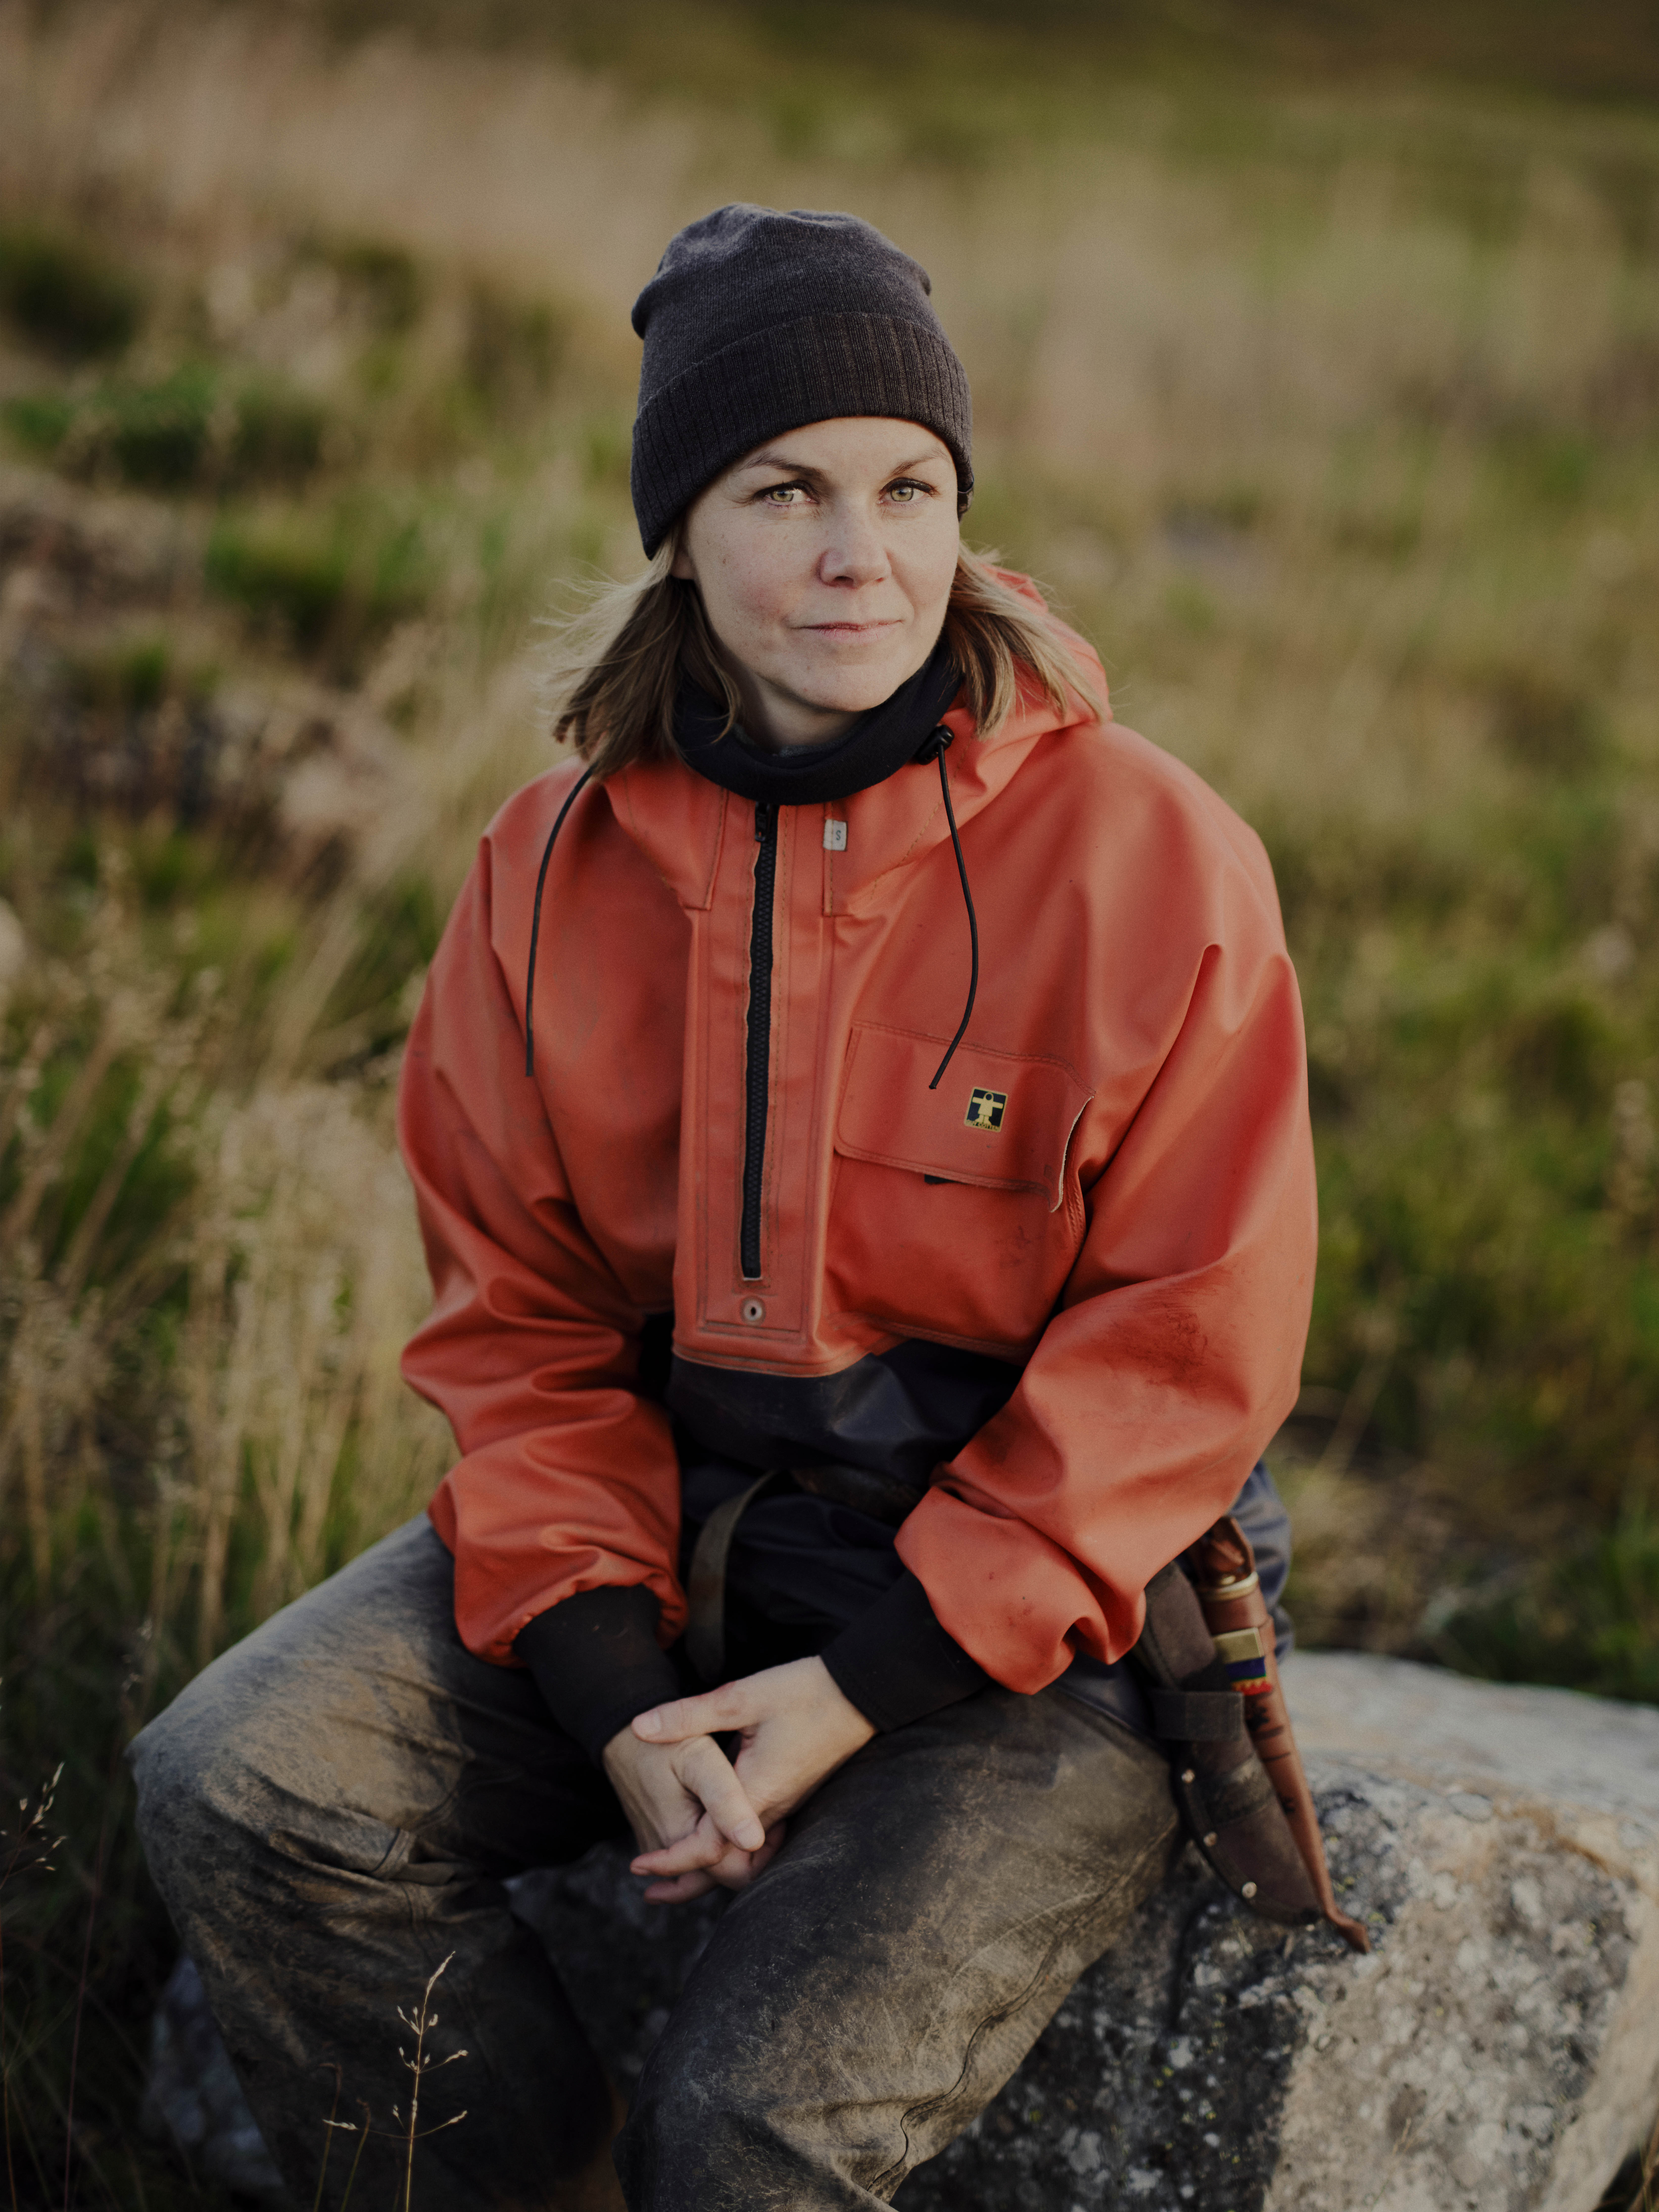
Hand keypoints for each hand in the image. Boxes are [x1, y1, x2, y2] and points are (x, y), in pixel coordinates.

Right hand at [600, 1726, 766, 1905]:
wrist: (622, 1733)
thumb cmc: (665, 1742)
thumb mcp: (699, 1760)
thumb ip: (724, 1799)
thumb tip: (753, 1840)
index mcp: (681, 1836)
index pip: (733, 1872)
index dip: (764, 1852)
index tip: (781, 1825)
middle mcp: (665, 1849)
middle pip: (721, 1873)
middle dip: (751, 1855)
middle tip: (776, 1826)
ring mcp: (657, 1844)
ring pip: (706, 1866)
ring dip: (732, 1849)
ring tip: (754, 1821)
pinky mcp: (657, 1835)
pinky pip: (689, 1853)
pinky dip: (711, 1845)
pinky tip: (727, 1821)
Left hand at [626, 1657, 875, 1902]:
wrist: (862, 1691)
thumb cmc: (804, 1691)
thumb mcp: (741, 1697)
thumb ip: (689, 1715)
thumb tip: (639, 1727)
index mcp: (758, 1790)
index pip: (710, 1848)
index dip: (672, 1861)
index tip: (639, 1865)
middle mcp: (774, 1808)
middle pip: (726, 1864)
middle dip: (685, 1877)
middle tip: (645, 1880)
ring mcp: (787, 1805)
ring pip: (743, 1854)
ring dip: (706, 1862)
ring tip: (670, 1863)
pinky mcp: (793, 1794)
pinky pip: (756, 1835)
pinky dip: (728, 1843)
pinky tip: (709, 1829)